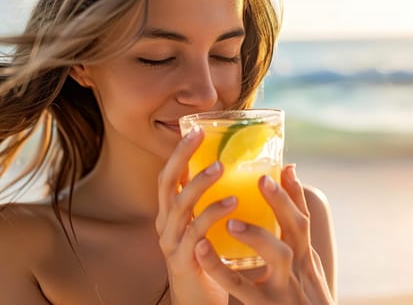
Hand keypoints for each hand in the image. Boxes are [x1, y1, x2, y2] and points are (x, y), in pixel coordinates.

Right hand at [155, 126, 234, 304]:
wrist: (199, 301)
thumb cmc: (207, 258)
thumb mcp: (205, 227)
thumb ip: (214, 201)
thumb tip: (241, 170)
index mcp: (171, 214)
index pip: (169, 176)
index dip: (179, 153)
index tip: (195, 129)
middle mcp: (165, 225)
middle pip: (167, 185)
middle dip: (181, 158)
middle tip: (200, 137)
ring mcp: (172, 243)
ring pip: (180, 207)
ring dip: (199, 184)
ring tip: (221, 168)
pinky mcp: (185, 262)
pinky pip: (195, 235)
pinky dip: (211, 216)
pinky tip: (231, 203)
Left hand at [194, 165, 334, 304]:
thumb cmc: (301, 303)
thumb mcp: (304, 274)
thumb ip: (293, 243)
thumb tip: (281, 213)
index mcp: (305, 259)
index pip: (303, 221)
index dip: (294, 194)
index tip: (285, 168)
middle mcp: (300, 269)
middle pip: (297, 230)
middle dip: (282, 202)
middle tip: (263, 179)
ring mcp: (285, 289)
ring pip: (277, 256)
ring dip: (257, 235)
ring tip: (232, 220)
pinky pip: (241, 287)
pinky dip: (220, 268)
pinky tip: (201, 250)